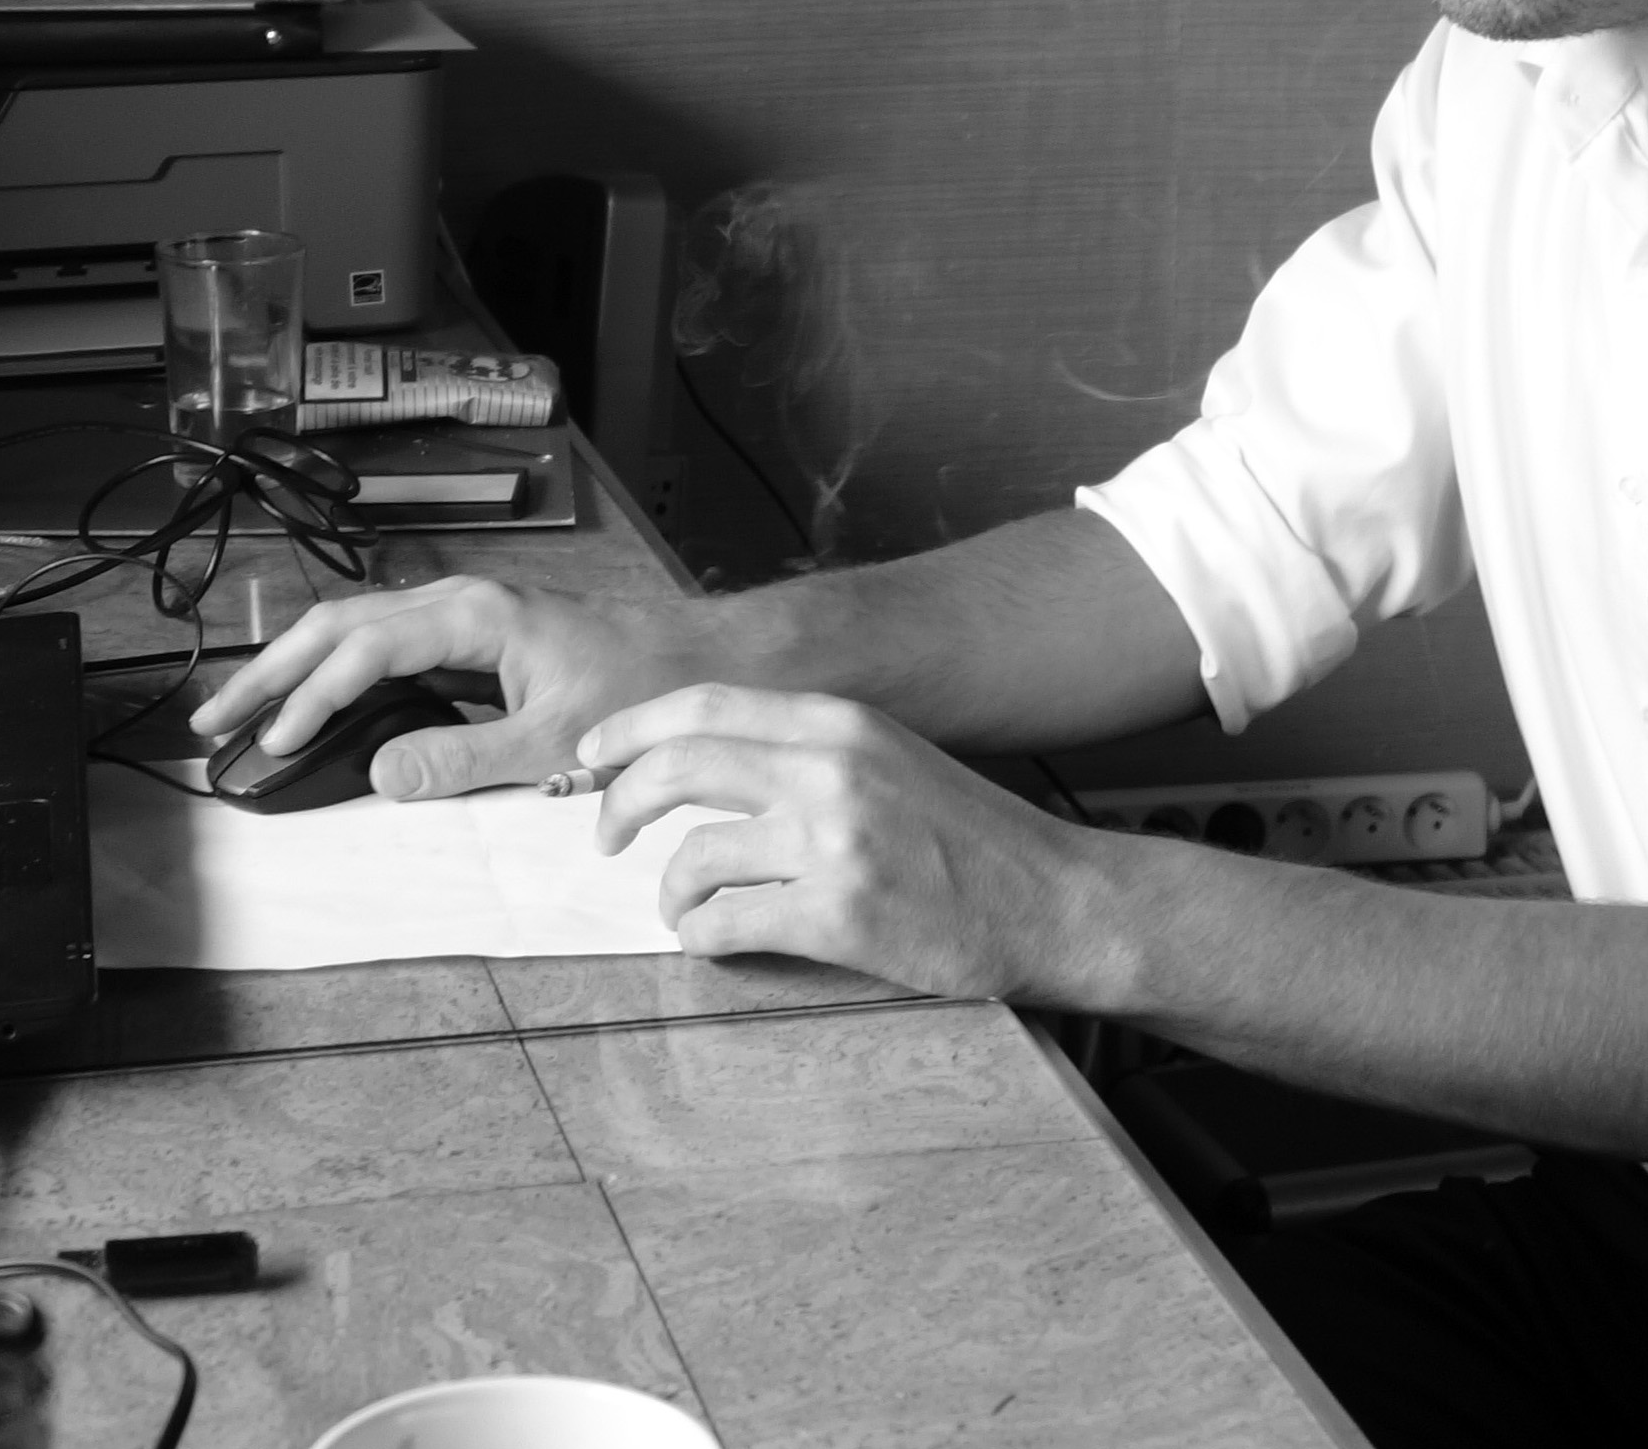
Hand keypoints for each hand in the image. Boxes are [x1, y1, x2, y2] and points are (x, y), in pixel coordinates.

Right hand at [187, 577, 725, 798]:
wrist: (689, 658)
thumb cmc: (635, 690)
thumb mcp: (554, 742)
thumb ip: (466, 760)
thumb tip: (379, 773)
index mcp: (475, 615)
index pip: (366, 650)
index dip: (313, 699)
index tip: (274, 746)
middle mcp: (457, 599)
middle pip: (339, 624)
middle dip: (271, 670)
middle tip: (212, 721)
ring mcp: (458, 610)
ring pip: (352, 626)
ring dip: (292, 666)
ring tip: (237, 710)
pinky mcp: (464, 631)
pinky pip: (380, 641)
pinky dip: (330, 668)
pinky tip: (305, 700)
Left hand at [582, 682, 1116, 998]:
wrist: (1055, 898)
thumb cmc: (970, 838)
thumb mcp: (889, 758)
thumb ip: (809, 752)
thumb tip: (707, 764)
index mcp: (839, 722)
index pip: (704, 704)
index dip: (631, 727)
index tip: (592, 756)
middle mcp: (831, 768)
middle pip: (679, 765)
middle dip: (620, 800)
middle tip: (606, 835)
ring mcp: (834, 842)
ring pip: (694, 858)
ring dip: (669, 893)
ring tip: (681, 910)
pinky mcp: (841, 916)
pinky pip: (727, 926)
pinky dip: (703, 939)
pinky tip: (716, 943)